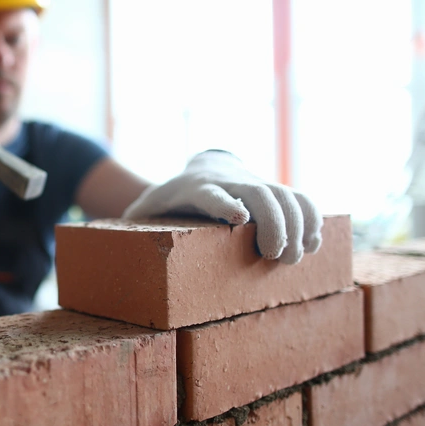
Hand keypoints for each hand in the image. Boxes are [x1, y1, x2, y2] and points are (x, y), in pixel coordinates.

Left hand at [122, 150, 321, 263]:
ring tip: (296, 257)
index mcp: (196, 187)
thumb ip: (135, 221)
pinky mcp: (275, 189)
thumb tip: (110, 241)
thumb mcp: (150, 206)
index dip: (225, 203)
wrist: (205, 168)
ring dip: (297, 225)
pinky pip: (301, 198)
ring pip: (284, 195)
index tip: (239, 219)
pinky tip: (315, 242)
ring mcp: (256, 182)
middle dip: (273, 224)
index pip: (212, 192)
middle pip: (259, 193)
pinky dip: (313, 217)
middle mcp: (230, 182)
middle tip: (276, 256)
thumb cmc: (173, 196)